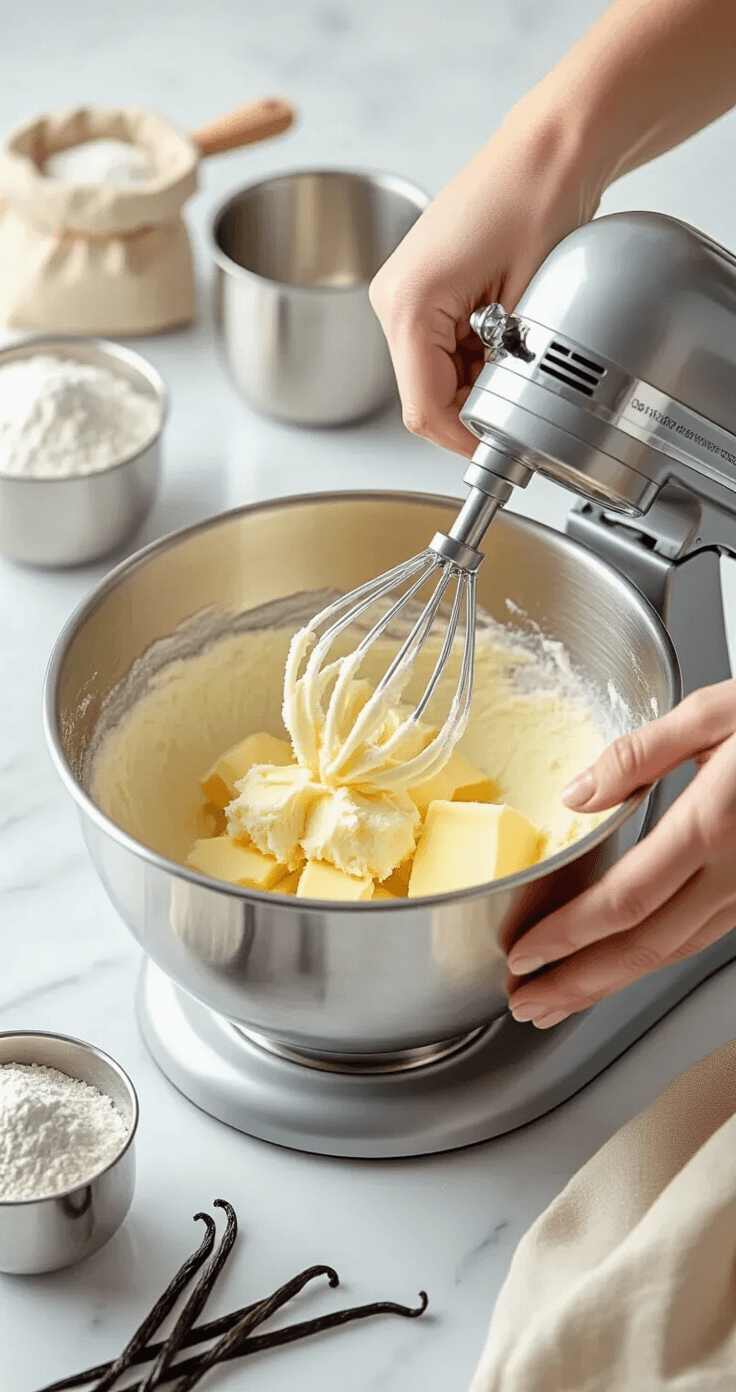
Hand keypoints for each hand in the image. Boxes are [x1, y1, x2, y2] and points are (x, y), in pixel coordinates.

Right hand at [369, 105, 599, 457]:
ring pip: (435, 374)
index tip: (500, 454)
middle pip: (425, 395)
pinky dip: (477, 355)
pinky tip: (511, 335)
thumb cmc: (537, 195)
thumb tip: (499, 422)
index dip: (465, 440)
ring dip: (478, 380)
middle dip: (474, 407)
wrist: (549, 144)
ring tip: (523, 353)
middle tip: (525, 404)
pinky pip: (442, 347)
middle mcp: (393, 299)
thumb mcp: (528, 301)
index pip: (424, 409)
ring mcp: (404, 293)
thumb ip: (503, 372)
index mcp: (408, 304)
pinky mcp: (424, 288)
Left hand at [506, 680, 735, 1027]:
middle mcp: (735, 872)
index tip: (525, 954)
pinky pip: (699, 939)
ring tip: (559, 998)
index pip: (624, 901)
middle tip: (526, 1003)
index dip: (569, 937)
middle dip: (578, 983)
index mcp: (713, 825)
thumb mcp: (715, 712)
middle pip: (644, 947)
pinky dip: (651, 959)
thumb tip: (577, 793)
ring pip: (673, 953)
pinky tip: (619, 963)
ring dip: (609, 983)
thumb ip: (639, 752)